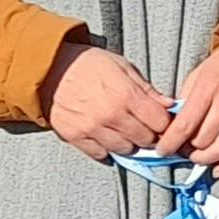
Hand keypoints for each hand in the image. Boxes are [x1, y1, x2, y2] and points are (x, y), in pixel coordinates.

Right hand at [42, 38, 173, 162]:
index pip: (160, 123)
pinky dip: (108, 148)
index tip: (161, 120)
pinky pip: (102, 154)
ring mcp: (93, 129)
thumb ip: (146, 89)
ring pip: (126, 150)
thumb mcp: (122, 66)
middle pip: (145, 140)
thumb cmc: (87, 64)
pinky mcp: (77, 138)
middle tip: (145, 126)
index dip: (164, 122)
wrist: (49, 69)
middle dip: (149, 134)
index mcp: (126, 95)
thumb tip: (169, 105)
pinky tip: (107, 135)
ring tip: (125, 129)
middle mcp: (111, 116)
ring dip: (130, 142)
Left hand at [166, 32, 218, 180]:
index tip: (162, 149)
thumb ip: (186, 98)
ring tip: (195, 156)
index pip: (186, 124)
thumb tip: (173, 124)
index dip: (170, 142)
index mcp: (210, 86)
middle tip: (180, 147)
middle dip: (186, 149)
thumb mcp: (200, 72)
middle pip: (202, 140)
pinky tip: (218, 169)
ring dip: (204, 159)